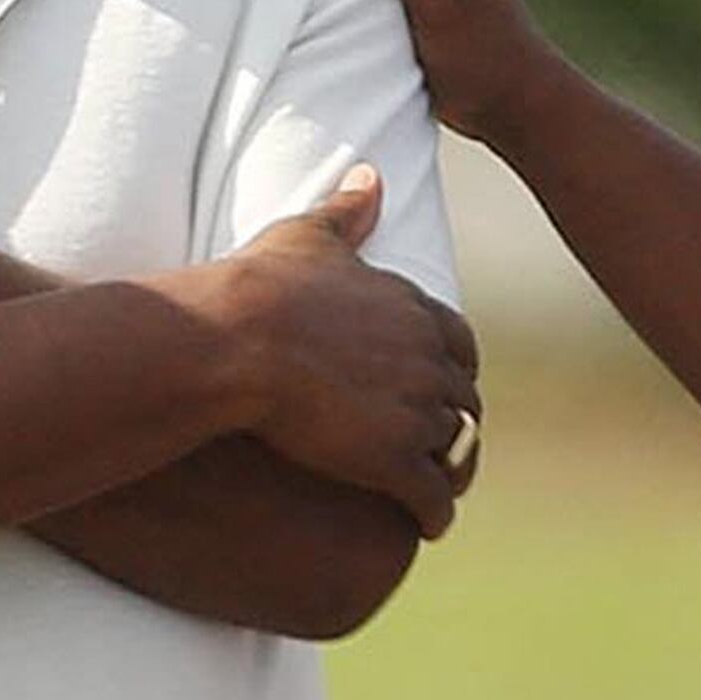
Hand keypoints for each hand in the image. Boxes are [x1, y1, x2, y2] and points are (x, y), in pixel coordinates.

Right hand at [183, 171, 482, 530]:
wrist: (236, 339)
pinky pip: (434, 497)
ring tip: (438, 491)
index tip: (438, 387)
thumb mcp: (310, 235)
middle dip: (456, 423)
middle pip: (464, 399)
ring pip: (456, 450)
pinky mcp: (394, 461)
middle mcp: (428, 360)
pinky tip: (428, 526)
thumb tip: (371, 173)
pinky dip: (437, 515)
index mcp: (414, 309)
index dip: (452, 369)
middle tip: (443, 447)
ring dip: (451, 470)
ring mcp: (415, 412)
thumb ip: (348, 209)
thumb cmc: (262, 285)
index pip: (459, 343)